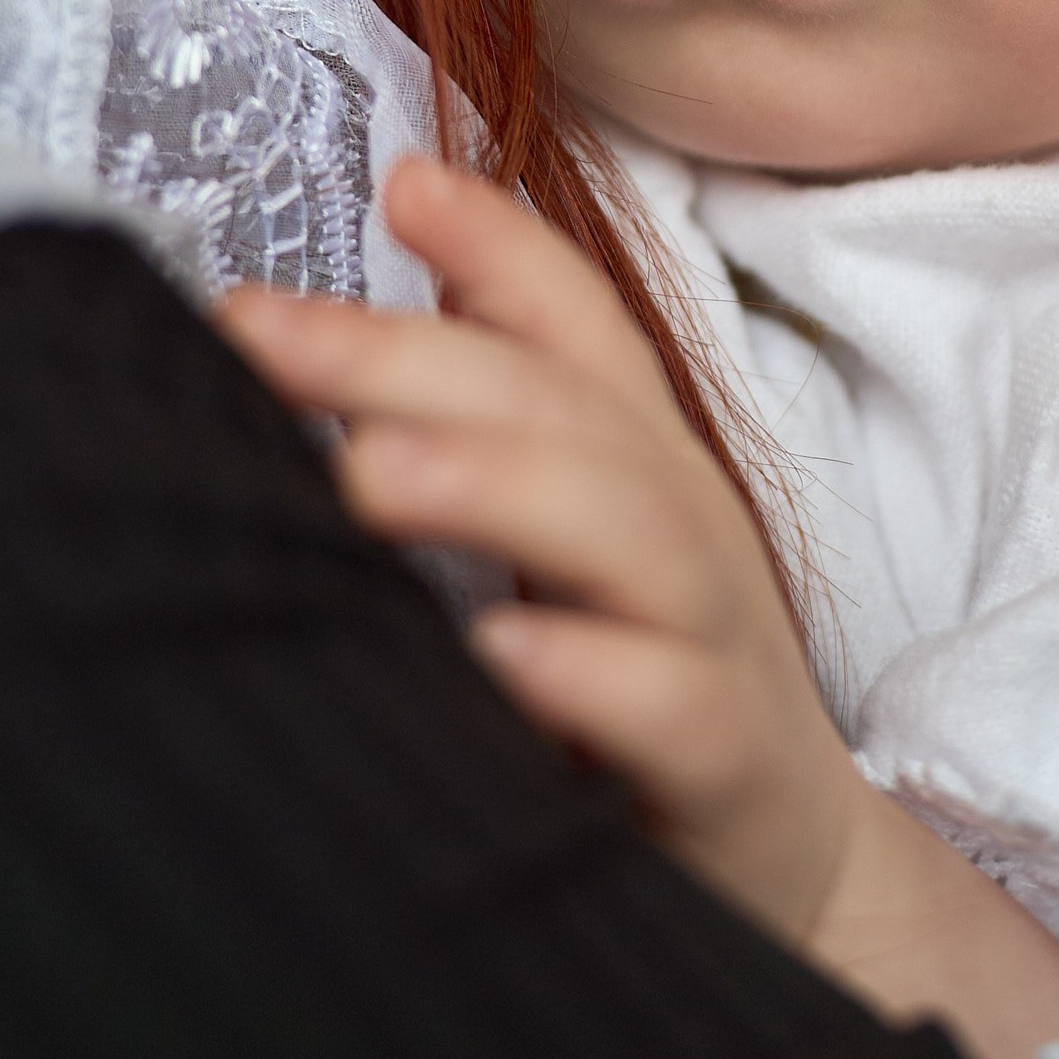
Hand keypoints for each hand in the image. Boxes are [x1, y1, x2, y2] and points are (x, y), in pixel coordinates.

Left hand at [220, 156, 873, 946]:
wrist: (797, 878)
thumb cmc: (640, 697)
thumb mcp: (562, 552)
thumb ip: (471, 442)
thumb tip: (309, 337)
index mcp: (637, 465)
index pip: (575, 323)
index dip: (495, 242)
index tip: (392, 180)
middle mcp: (683, 527)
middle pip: (563, 407)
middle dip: (407, 355)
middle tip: (261, 331)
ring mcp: (716, 641)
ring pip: (630, 532)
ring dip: (495, 486)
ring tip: (368, 473)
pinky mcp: (731, 767)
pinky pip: (672, 708)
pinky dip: (589, 674)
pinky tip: (498, 656)